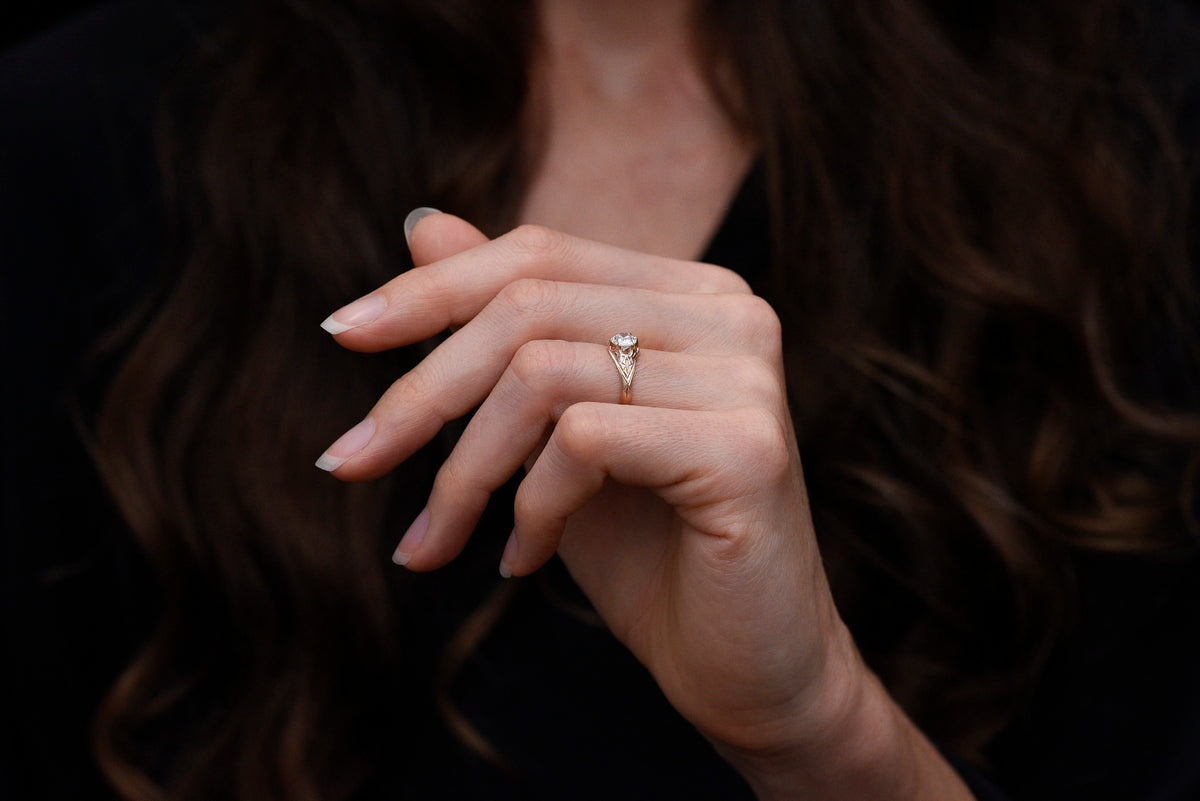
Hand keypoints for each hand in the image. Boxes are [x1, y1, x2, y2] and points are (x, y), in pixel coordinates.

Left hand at [318, 212, 973, 799]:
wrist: (746, 670)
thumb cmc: (649, 551)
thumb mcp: (553, 432)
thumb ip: (503, 329)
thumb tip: (422, 224)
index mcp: (690, 294)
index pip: (540, 253)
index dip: (432, 288)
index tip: (340, 333)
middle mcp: (730, 314)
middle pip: (528, 306)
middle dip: (420, 392)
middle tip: (348, 463)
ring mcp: (745, 375)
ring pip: (542, 374)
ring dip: (463, 470)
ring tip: (437, 542)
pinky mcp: (746, 447)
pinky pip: (583, 442)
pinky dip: (530, 507)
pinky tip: (524, 560)